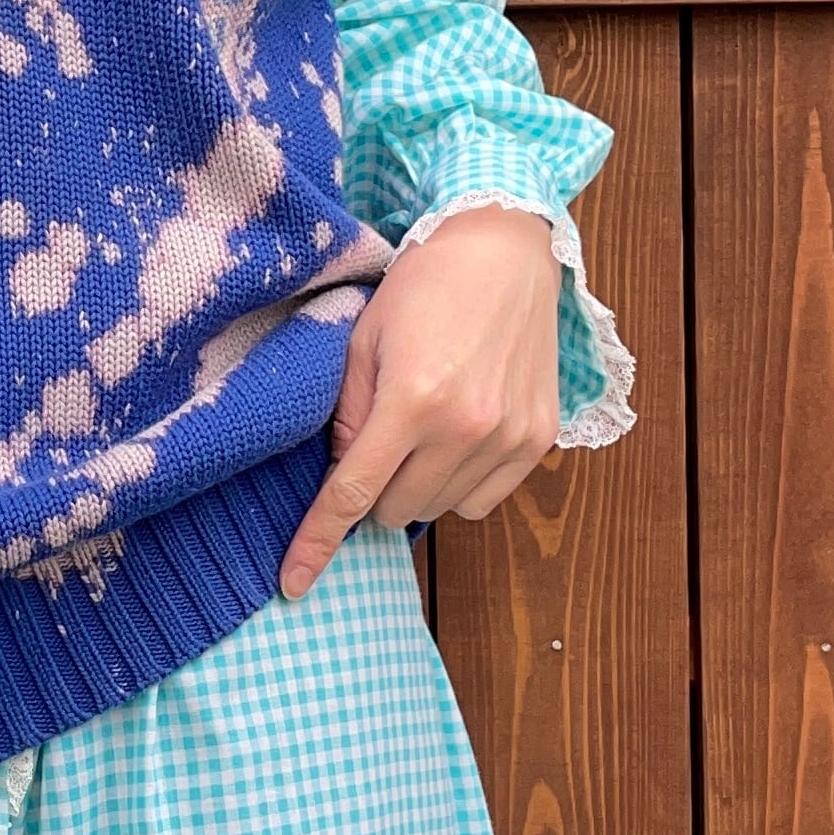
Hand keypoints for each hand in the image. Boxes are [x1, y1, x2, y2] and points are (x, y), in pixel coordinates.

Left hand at [280, 205, 560, 598]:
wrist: (504, 250)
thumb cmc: (423, 287)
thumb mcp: (361, 339)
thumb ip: (345, 414)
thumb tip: (339, 475)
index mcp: (411, 401)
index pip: (353, 494)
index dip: (318, 542)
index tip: (293, 584)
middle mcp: (466, 429)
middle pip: (396, 510)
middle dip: (374, 488)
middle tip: (377, 436)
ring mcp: (510, 437)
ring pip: (440, 511)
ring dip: (416, 486)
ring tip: (420, 427)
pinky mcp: (540, 438)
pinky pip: (485, 499)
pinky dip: (459, 482)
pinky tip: (455, 435)